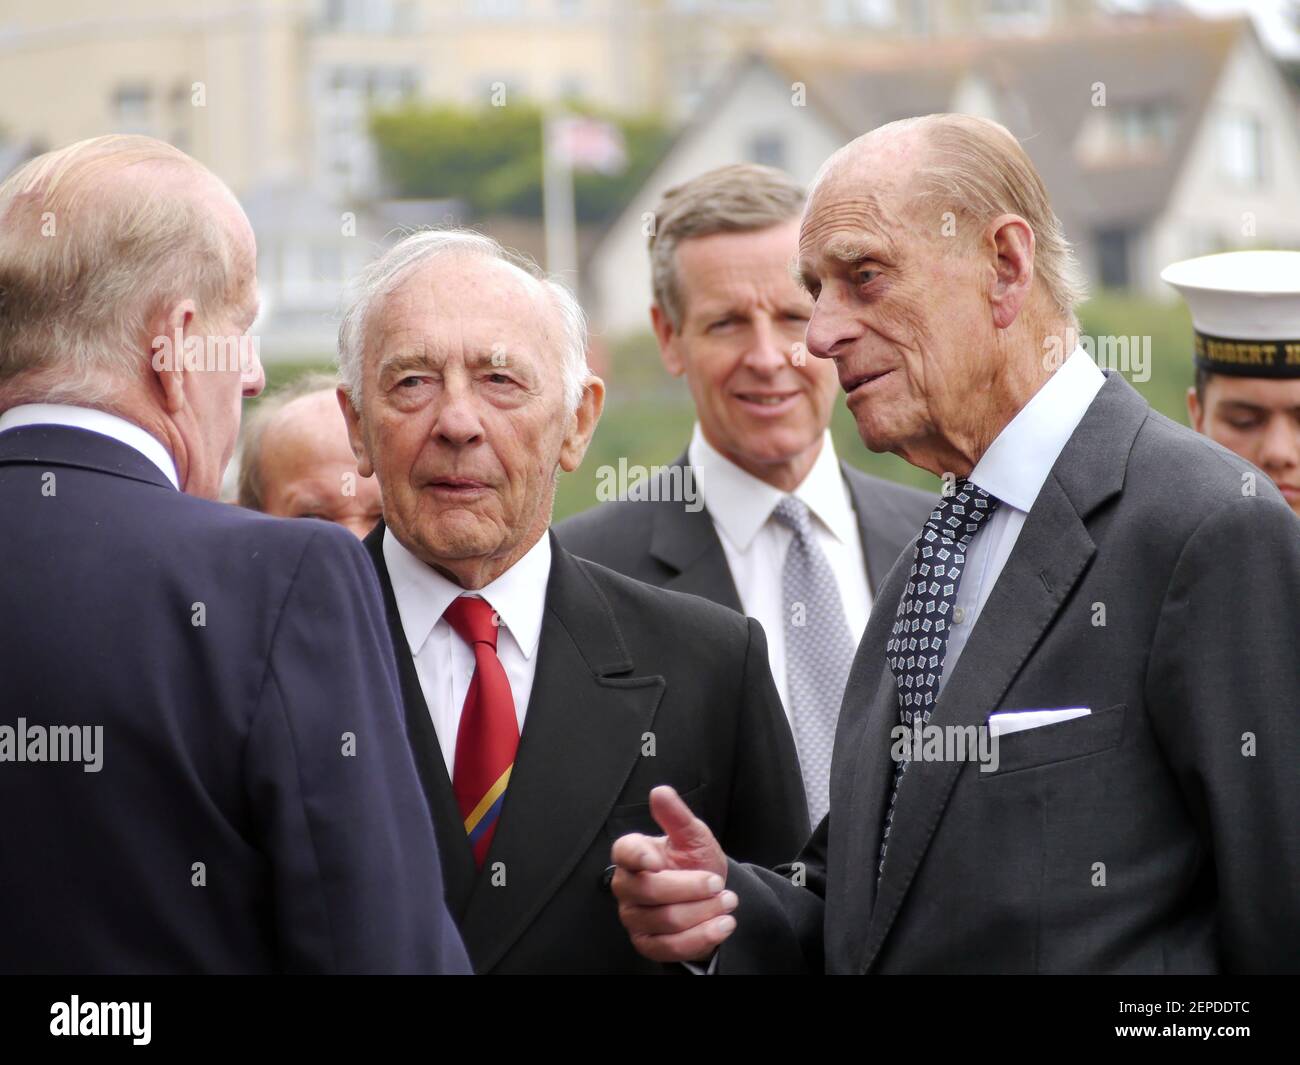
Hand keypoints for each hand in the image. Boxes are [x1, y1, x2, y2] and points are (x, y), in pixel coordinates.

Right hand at [609, 784, 736, 963]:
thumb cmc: (694, 862)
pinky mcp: (647, 944)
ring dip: (703, 912)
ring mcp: (634, 918)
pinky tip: (722, 924)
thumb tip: (660, 792)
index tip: (657, 861)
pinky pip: (671, 947)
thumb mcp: (692, 836)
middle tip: (717, 883)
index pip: (624, 853)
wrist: (709, 895)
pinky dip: (701, 936)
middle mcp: (626, 886)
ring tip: (726, 902)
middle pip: (650, 891)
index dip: (637, 858)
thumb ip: (676, 816)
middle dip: (691, 888)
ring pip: (665, 920)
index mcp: (632, 854)